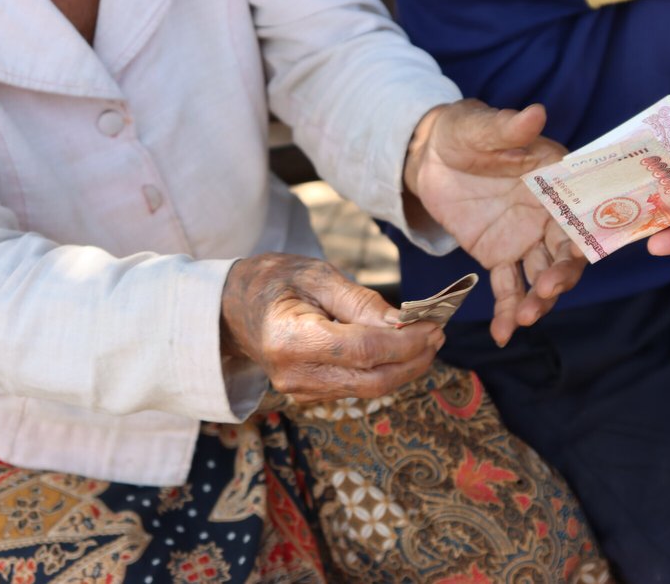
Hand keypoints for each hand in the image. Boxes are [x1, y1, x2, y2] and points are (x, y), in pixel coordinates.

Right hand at [220, 254, 443, 402]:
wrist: (230, 308)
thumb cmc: (273, 281)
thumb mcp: (316, 275)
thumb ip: (361, 301)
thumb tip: (404, 323)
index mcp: (291, 340)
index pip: (364, 351)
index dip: (406, 341)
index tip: (435, 324)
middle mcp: (294, 375)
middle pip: (372, 380)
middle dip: (413, 359)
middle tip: (438, 333)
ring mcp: (300, 391)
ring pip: (368, 389)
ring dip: (405, 367)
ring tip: (427, 338)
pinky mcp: (309, 394)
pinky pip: (357, 387)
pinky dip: (385, 370)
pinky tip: (401, 348)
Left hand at [405, 100, 585, 345]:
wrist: (427, 155)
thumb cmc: (463, 131)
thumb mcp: (480, 127)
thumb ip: (508, 128)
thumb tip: (535, 112)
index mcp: (557, 179)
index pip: (582, 210)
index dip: (585, 234)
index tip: (578, 256)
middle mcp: (549, 213)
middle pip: (568, 252)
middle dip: (561, 276)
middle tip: (545, 292)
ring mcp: (526, 238)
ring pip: (542, 275)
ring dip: (538, 300)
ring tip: (521, 320)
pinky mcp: (500, 256)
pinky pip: (509, 288)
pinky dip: (507, 312)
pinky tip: (501, 334)